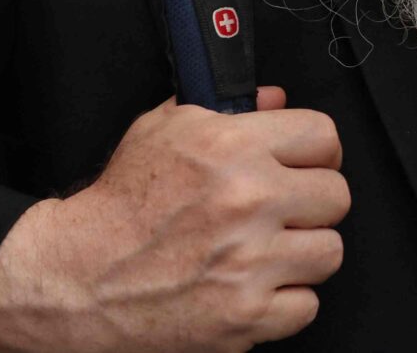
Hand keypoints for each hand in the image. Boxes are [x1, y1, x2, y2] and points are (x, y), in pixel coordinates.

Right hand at [0, 87, 346, 352]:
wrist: (79, 277)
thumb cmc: (119, 207)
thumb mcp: (162, 130)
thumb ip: (226, 109)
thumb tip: (276, 100)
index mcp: (230, 147)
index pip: (323, 135)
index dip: (316, 150)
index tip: (307, 163)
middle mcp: (247, 201)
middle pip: (336, 196)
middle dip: (311, 202)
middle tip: (285, 209)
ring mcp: (250, 262)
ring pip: (329, 251)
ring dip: (302, 252)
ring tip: (269, 249)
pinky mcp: (245, 315)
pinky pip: (306, 305)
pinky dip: (284, 301)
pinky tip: (255, 285)